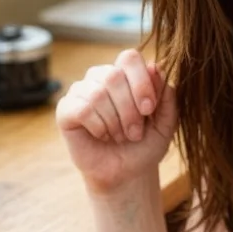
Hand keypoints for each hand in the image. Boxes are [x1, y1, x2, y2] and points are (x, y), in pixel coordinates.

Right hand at [56, 48, 177, 193]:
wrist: (126, 173)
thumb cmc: (144, 145)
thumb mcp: (165, 123)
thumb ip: (167, 97)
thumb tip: (156, 68)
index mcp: (125, 73)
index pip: (129, 58)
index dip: (141, 82)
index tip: (148, 109)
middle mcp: (101, 76)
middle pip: (114, 75)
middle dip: (129, 110)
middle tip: (135, 133)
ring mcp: (81, 90)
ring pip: (98, 93)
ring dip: (114, 122)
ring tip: (119, 136)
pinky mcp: (66, 109)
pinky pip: (82, 109)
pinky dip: (98, 127)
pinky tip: (101, 135)